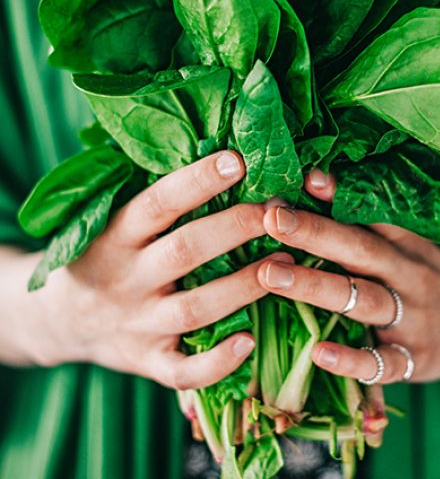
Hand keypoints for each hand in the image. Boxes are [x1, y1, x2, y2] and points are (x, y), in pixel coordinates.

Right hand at [34, 151, 289, 389]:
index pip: (157, 203)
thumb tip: (218, 160)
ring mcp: (137, 325)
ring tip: (287, 263)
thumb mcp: (111, 224)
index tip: (238, 161)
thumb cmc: (103, 257)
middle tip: (278, 211)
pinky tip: (250, 342)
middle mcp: (125, 280)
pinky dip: (217, 363)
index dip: (197, 181)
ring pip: (196, 308)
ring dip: (244, 286)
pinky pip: (182, 371)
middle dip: (236, 227)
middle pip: (185, 251)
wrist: (59, 320)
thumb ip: (155, 201)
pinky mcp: (146, 362)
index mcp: (114, 237)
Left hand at [256, 170, 439, 384]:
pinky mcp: (417, 361)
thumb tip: (312, 179)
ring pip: (364, 301)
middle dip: (314, 234)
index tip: (297, 183)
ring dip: (317, 287)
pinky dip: (353, 361)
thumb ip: (361, 219)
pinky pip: (384, 364)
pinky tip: (319, 353)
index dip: (333, 200)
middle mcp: (410, 276)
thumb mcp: (404, 243)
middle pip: (361, 251)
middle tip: (271, 220)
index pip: (367, 217)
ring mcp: (415, 320)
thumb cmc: (424, 274)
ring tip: (270, 274)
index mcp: (404, 244)